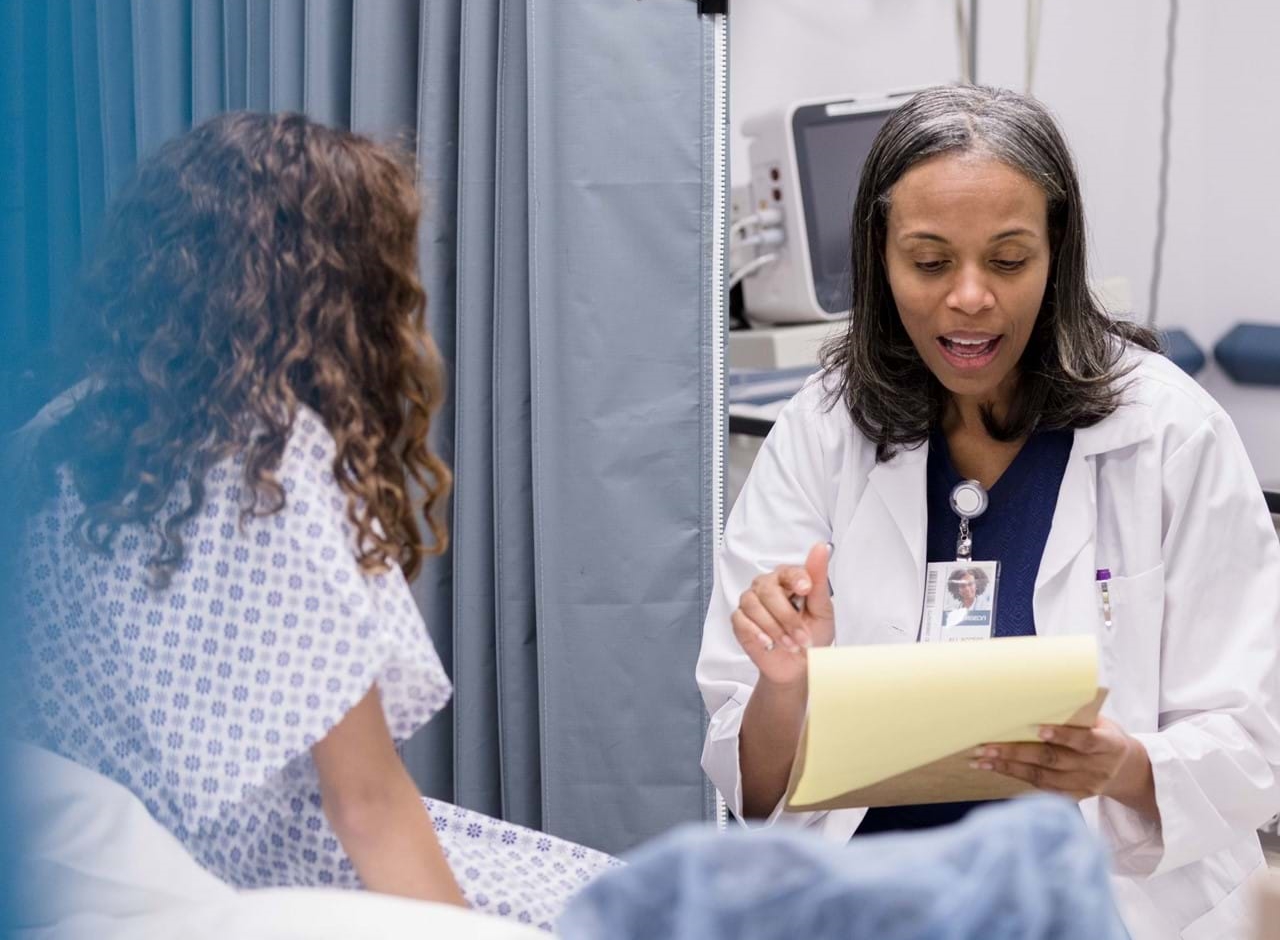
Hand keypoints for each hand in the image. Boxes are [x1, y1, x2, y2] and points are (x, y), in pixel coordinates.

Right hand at [731, 542, 833, 687]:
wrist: (798, 666)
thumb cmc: (812, 635)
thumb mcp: (822, 610)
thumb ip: (819, 580)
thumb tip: (820, 548)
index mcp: (787, 579)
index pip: (787, 571)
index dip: (796, 578)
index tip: (805, 589)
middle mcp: (766, 587)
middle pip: (768, 590)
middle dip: (787, 617)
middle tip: (802, 637)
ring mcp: (750, 602)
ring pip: (754, 605)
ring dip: (775, 628)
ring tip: (790, 645)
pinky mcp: (739, 621)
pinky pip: (741, 620)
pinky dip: (757, 633)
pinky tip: (769, 643)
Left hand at [972, 717, 1154, 812]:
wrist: (1125, 768)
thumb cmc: (1104, 734)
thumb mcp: (1102, 722)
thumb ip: (1077, 715)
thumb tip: (1038, 693)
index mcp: (1109, 745)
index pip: (1085, 741)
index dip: (1063, 735)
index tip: (1037, 728)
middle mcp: (1098, 768)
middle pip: (1054, 760)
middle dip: (1017, 752)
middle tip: (987, 746)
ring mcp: (1086, 786)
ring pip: (1042, 777)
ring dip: (1009, 767)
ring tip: (982, 759)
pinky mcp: (1074, 797)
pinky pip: (1042, 789)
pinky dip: (1016, 777)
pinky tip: (996, 769)